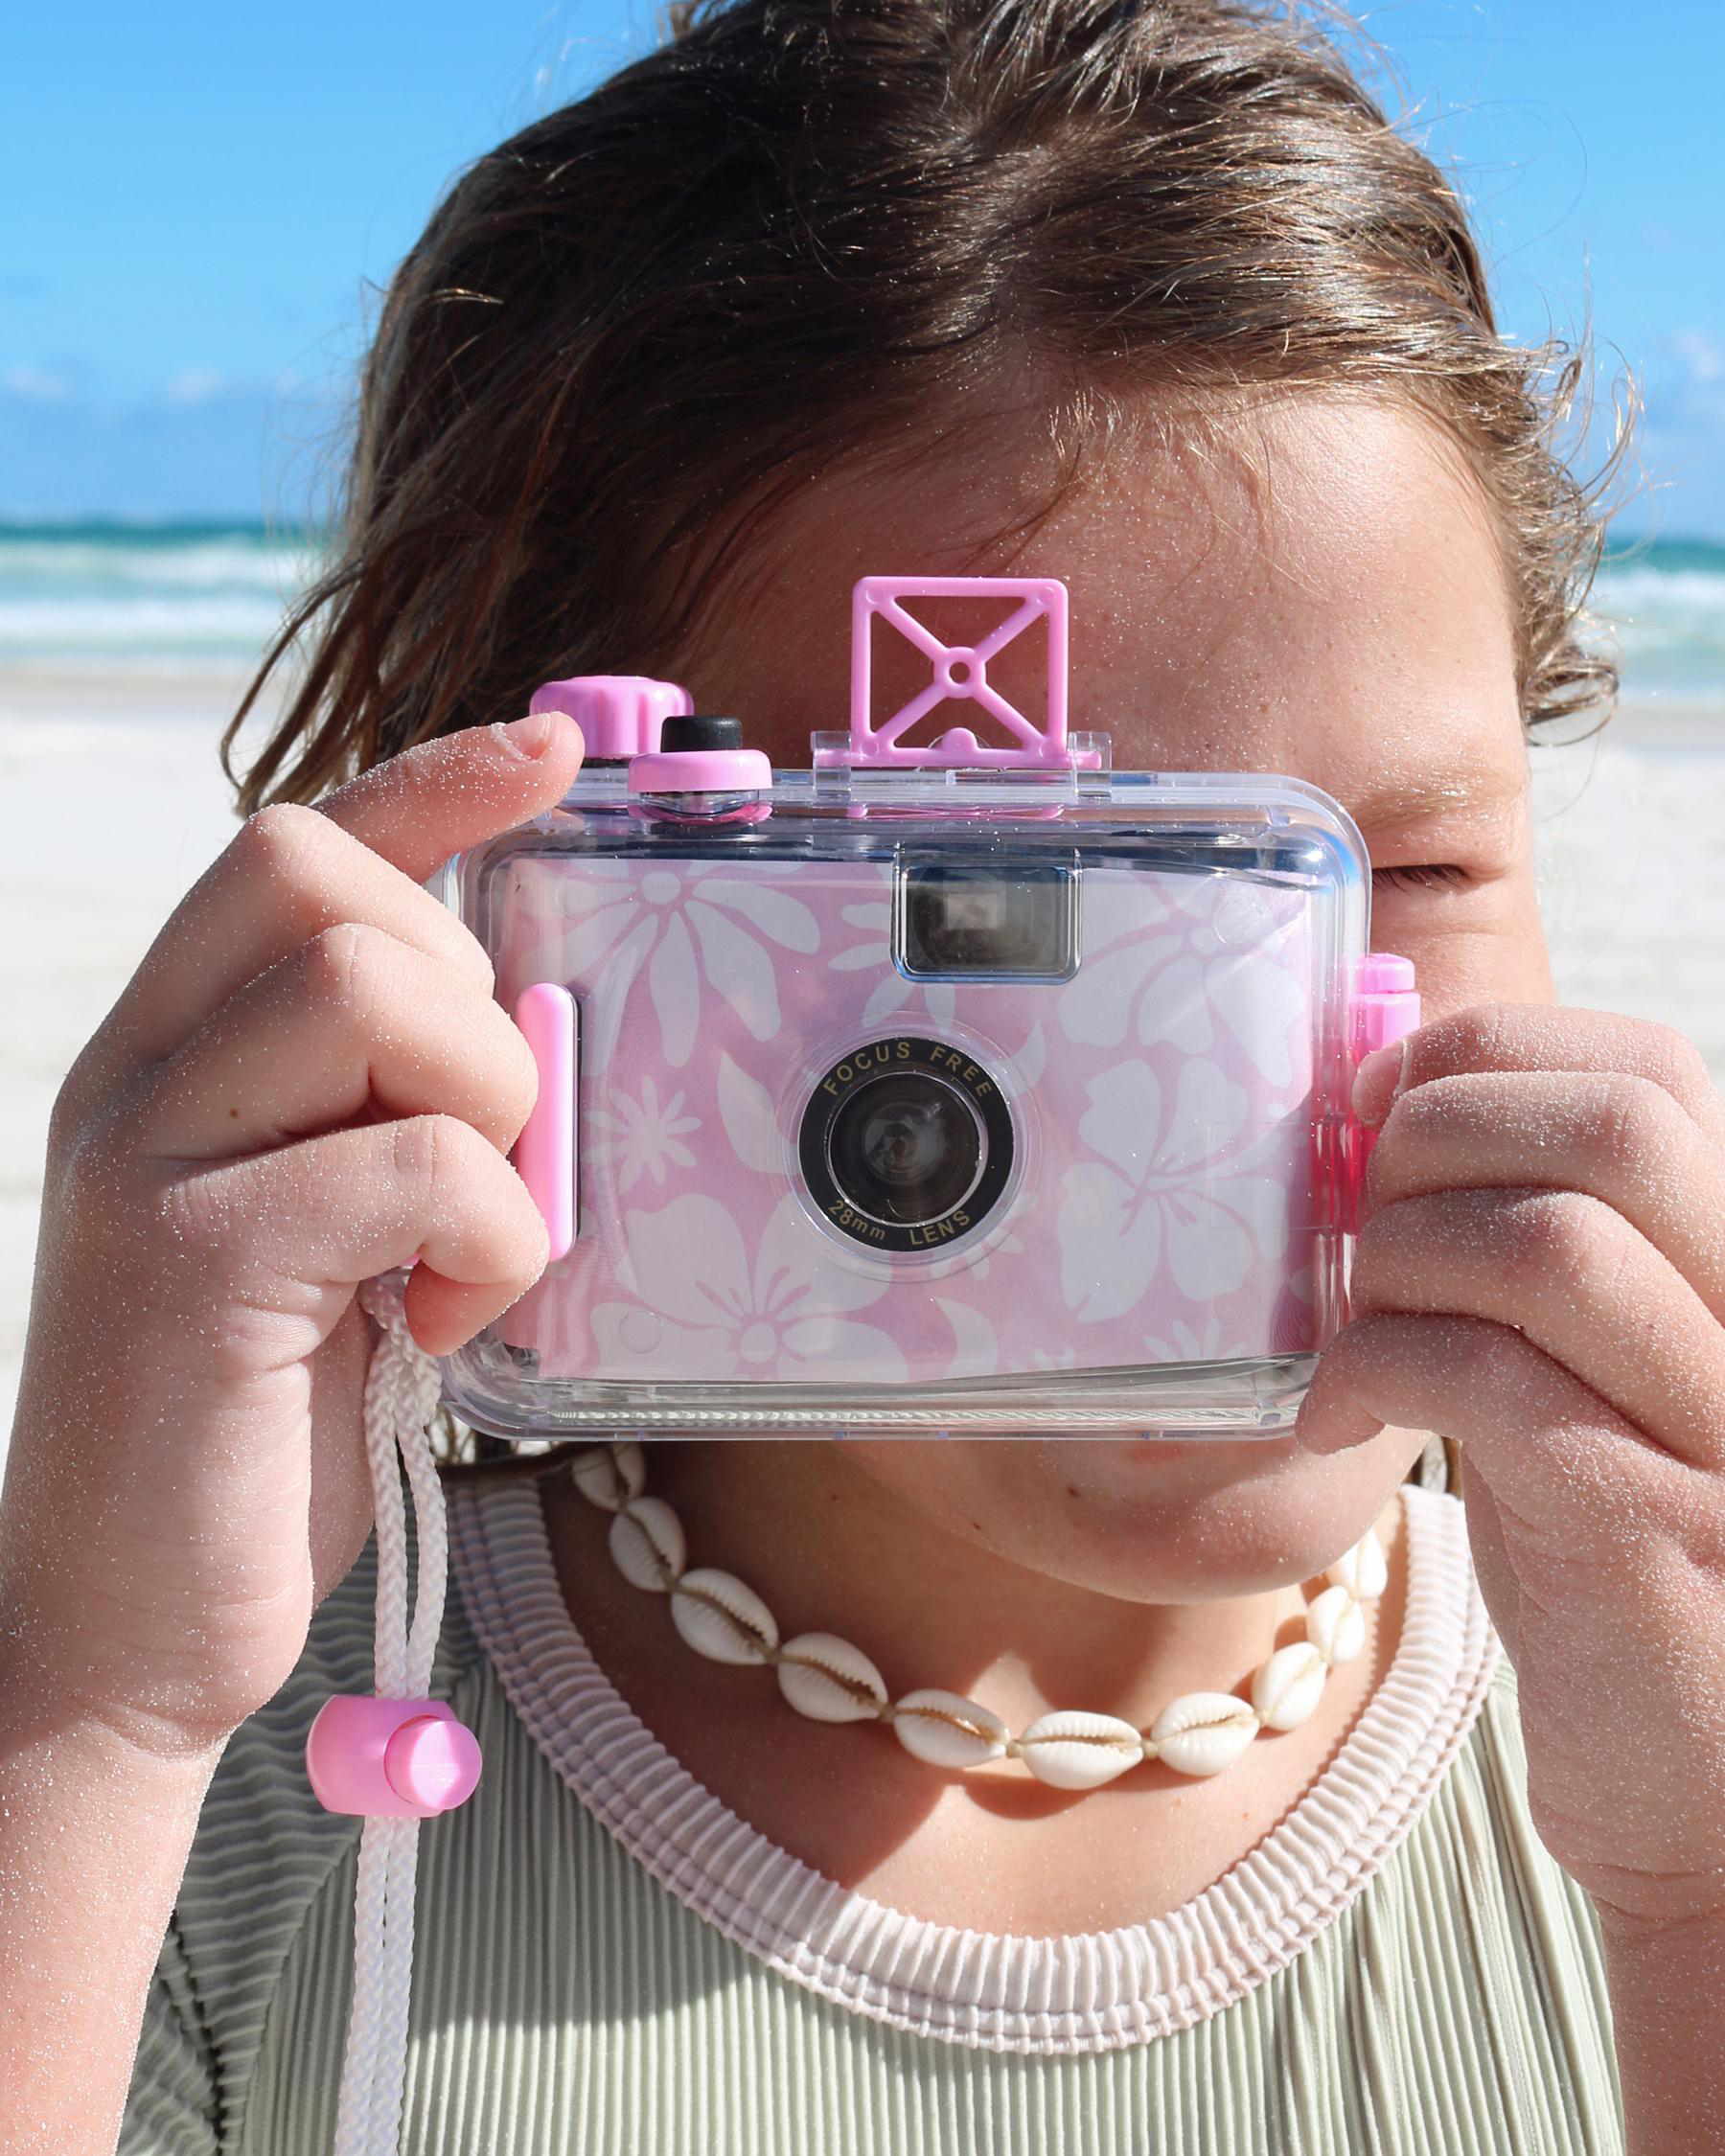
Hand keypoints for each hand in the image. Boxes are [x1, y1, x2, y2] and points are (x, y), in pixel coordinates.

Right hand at [0, 710, 584, 1759]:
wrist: (122, 1637)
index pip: (295, 844)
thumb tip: (539, 1028)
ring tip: (461, 1251)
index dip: (432, 781)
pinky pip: (418, 1159)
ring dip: (486, 1113)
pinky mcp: (189, 1264)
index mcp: (172, 1055)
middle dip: (462, 993)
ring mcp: (145, 1159)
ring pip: (377, 990)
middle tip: (473, 1151)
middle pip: (327, 881)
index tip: (553, 754)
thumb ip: (391, 1121)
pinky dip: (490, 1238)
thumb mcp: (332, 1243)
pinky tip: (447, 1323)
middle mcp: (137, 1076)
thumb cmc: (256, 1436)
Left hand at [1297, 1004, 1724, 1939]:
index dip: (1486, 1050)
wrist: (1694, 1789)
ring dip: (1397, 1261)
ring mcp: (1723, 1422)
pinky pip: (1490, 1379)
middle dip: (1434, 1136)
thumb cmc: (1606, 1555)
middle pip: (1614, 1125)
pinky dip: (1371, 1368)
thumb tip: (1371, 1106)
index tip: (1375, 1106)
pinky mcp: (1655, 1529)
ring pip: (1552, 1244)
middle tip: (1354, 1218)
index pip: (1648, 1070)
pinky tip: (1328, 1417)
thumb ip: (1514, 1243)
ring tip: (1349, 1327)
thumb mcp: (1577, 1365)